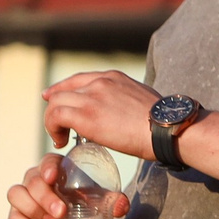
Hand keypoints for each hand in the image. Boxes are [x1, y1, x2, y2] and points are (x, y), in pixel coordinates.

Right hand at [5, 154, 129, 218]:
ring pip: (16, 195)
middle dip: (44, 197)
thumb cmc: (88, 209)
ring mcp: (24, 198)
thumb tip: (120, 205)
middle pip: (31, 180)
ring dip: (34, 210)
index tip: (53, 178)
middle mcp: (36, 180)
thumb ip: (112, 201)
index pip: (48, 161)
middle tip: (60, 212)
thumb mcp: (102, 203)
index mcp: (57, 169)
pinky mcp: (17, 217)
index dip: (48, 167)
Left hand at [41, 70, 162, 158]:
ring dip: (52, 122)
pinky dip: (53, 129)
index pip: (78, 79)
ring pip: (55, 104)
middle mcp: (99, 83)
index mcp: (114, 77)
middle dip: (55, 109)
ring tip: (60, 138)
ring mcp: (92, 97)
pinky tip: (61, 141)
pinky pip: (56, 117)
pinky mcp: (86, 115)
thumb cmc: (162, 122)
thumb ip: (125, 100)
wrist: (167, 128)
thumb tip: (122, 114)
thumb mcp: (142, 99)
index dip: (61, 89)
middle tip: (59, 129)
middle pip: (62, 91)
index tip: (52, 99)